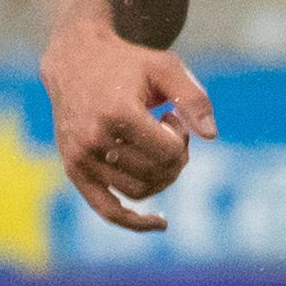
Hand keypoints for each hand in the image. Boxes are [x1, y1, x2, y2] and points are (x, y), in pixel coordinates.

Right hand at [42, 25, 215, 231]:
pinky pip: (107, 209)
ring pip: (139, 191)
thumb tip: (211, 135)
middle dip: (175, 156)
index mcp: (116, 113)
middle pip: (156, 173)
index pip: (168, 152)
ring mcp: (79, 157)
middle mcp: (92, 139)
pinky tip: (161, 223)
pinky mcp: (74, 169)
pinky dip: (134, 222)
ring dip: (161, 175)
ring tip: (155, 145)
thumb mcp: (166, 67)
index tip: (172, 117)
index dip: (181, 138)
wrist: (75, 61)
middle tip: (169, 130)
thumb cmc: (127, 63)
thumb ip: (194, 98)